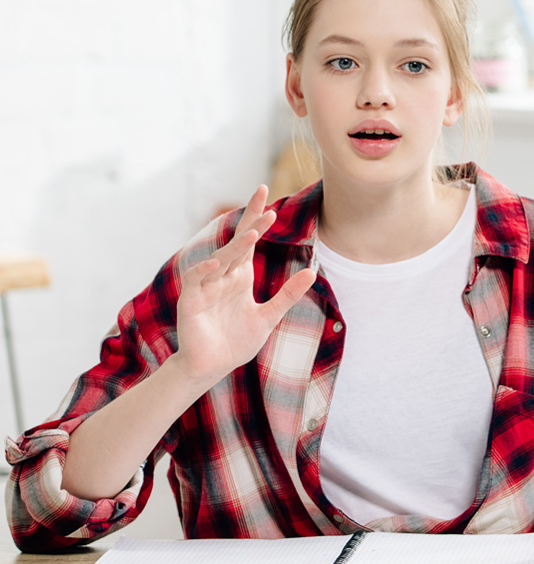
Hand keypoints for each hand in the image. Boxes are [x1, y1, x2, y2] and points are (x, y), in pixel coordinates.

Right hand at [174, 186, 315, 387]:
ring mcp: (206, 286)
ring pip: (220, 259)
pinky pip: (197, 280)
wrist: (212, 367)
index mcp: (240, 275)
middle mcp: (223, 275)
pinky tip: (217, 263)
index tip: (268, 196)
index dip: (257, 219)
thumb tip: (313, 271)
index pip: (249, 240)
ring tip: (253, 232)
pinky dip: (205, 271)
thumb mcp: (269, 316)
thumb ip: (288, 294)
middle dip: (250, 220)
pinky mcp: (191, 301)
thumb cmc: (237, 341)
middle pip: (237, 241)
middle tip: (263, 197)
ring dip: (235, 246)